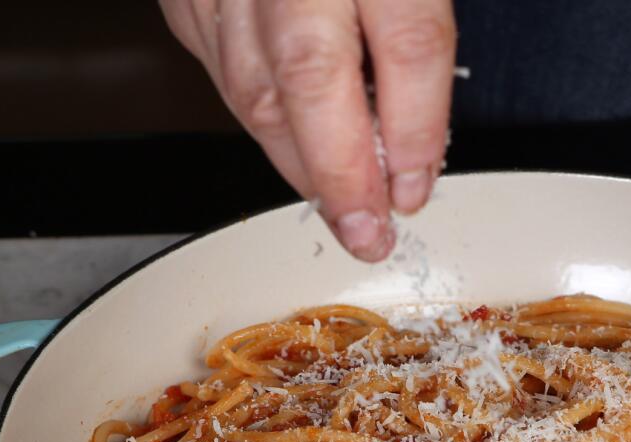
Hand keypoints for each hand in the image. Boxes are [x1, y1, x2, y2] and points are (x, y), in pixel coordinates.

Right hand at [160, 0, 456, 260]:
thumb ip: (414, 15)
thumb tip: (414, 124)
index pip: (405, 38)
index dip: (416, 127)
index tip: (417, 183)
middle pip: (312, 76)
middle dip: (342, 173)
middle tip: (367, 230)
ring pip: (252, 82)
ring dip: (295, 159)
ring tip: (333, 203)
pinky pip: (213, 60)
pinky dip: (250, 112)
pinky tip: (280, 141)